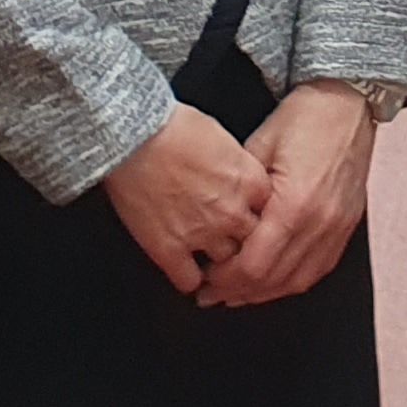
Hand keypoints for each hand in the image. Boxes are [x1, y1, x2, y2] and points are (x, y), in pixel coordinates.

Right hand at [102, 104, 271, 296]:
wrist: (134, 136)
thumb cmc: (174, 126)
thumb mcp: (223, 138)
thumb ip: (240, 167)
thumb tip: (239, 179)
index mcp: (249, 181)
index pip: (273, 213)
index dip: (260, 215)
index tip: (253, 217)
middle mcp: (231, 211)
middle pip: (254, 242)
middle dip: (246, 242)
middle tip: (237, 243)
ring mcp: (202, 233)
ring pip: (226, 264)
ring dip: (221, 263)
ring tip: (215, 262)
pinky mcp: (169, 249)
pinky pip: (189, 280)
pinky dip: (190, 279)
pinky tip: (187, 271)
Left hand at [203, 82, 375, 307]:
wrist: (348, 100)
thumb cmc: (305, 116)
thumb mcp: (257, 146)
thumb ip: (239, 192)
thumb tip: (216, 223)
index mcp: (294, 204)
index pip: (254, 265)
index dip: (225, 280)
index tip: (204, 280)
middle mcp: (320, 223)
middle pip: (274, 280)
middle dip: (239, 292)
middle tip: (212, 294)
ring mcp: (337, 226)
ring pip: (298, 281)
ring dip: (265, 292)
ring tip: (238, 293)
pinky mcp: (347, 224)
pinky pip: (319, 268)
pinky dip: (293, 280)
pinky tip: (274, 281)